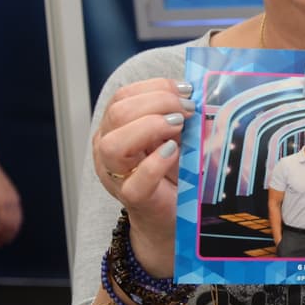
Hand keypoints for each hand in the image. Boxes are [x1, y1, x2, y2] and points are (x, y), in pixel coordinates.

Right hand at [0, 162, 22, 246]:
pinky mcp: (0, 204)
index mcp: (13, 198)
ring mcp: (8, 203)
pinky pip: (2, 223)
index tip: (7, 236)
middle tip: (1, 244)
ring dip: (2, 237)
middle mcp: (13, 201)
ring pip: (9, 225)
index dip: (13, 228)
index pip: (17, 217)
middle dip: (9, 235)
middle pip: (15, 223)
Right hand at [93, 78, 194, 275]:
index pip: (123, 96)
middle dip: (157, 103)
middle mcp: (107, 149)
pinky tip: (173, 152)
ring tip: (178, 128)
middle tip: (187, 110)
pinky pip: (136, 180)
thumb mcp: (176, 136)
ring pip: (113, 144)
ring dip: (150, 127)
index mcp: (116, 129)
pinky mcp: (133, 198)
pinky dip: (156, 162)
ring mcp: (116, 175)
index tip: (186, 90)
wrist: (173, 217)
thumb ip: (178, 116)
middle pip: (118, 113)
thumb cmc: (174, 172)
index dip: (155, 87)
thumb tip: (196, 94)